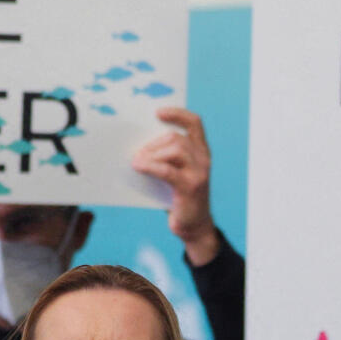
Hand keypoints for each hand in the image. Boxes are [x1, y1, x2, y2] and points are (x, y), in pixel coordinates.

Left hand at [132, 108, 217, 264]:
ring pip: (174, 149)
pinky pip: (167, 170)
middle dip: (154, 143)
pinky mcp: (190, 187)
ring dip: (151, 154)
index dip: (177, 114)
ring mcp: (199, 173)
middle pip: (177, 137)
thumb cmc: (179, 197)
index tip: (158, 112)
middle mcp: (203, 159)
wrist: (194, 227)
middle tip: (138, 153)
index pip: (194, 123)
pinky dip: (150, 166)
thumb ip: (164, 157)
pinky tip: (138, 166)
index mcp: (201, 152)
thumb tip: (137, 145)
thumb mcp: (175, 173)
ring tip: (137, 162)